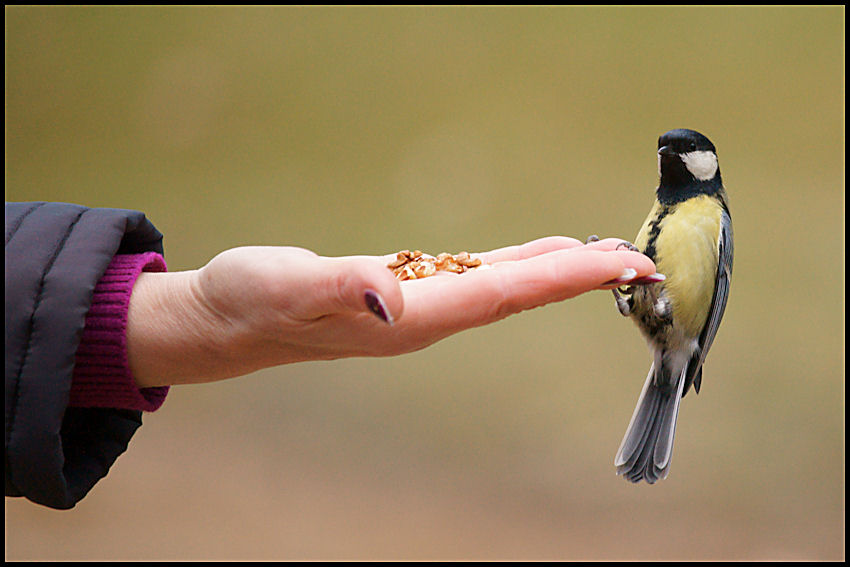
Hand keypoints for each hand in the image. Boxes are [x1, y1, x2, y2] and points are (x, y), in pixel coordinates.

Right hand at [126, 236, 656, 387]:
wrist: (231, 322)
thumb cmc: (251, 301)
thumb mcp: (285, 287)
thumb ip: (340, 287)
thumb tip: (392, 295)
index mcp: (408, 318)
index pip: (501, 294)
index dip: (562, 276)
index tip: (618, 264)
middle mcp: (424, 319)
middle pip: (518, 296)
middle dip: (580, 278)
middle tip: (642, 263)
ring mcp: (418, 309)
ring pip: (504, 289)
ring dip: (556, 272)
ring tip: (606, 258)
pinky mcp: (406, 293)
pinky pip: (477, 279)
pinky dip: (516, 265)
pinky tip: (537, 256)